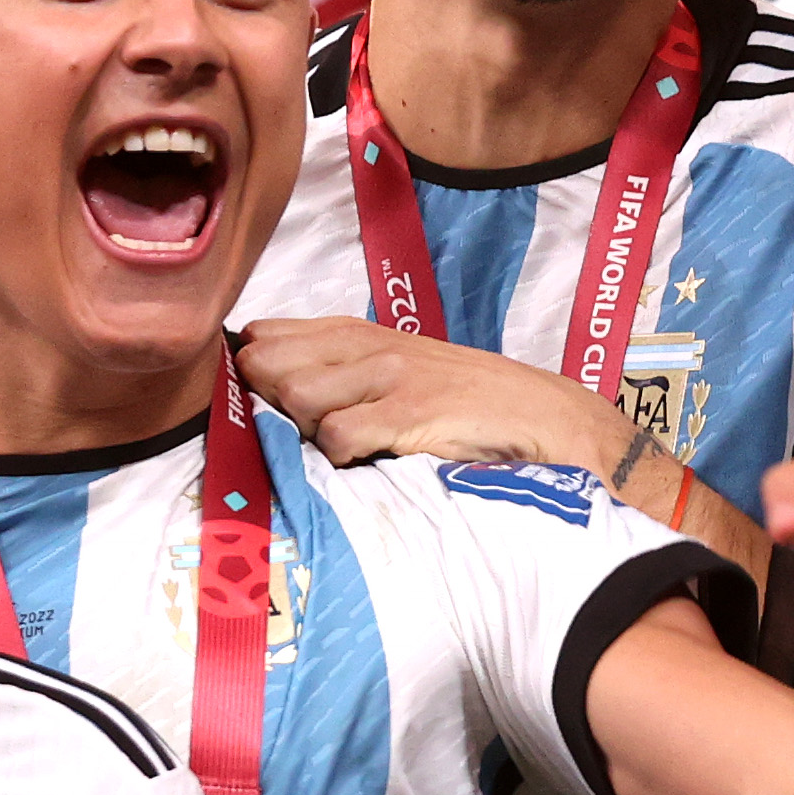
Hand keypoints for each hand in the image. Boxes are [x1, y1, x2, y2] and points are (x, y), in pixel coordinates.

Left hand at [236, 317, 616, 470]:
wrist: (544, 418)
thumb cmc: (468, 403)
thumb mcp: (399, 371)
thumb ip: (339, 372)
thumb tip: (265, 384)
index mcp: (360, 334)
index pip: (269, 333)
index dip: (250, 368)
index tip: (252, 398)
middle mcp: (369, 346)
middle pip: (269, 362)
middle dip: (266, 401)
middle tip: (295, 431)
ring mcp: (390, 377)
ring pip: (297, 395)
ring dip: (304, 429)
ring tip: (337, 445)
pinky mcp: (410, 412)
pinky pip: (338, 435)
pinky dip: (339, 457)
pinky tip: (365, 461)